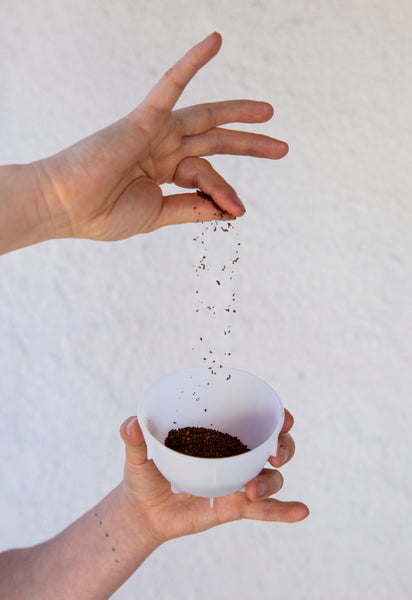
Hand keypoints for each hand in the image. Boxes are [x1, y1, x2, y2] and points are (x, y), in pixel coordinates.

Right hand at [38, 32, 288, 241]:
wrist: (69, 206)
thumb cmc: (104, 214)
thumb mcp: (158, 215)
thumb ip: (193, 209)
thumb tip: (230, 210)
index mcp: (163, 173)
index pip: (205, 176)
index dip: (225, 193)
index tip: (237, 211)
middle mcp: (163, 149)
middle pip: (214, 142)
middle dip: (249, 145)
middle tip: (282, 148)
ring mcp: (155, 131)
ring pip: (205, 117)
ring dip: (237, 112)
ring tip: (269, 112)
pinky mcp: (144, 118)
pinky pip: (171, 83)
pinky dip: (192, 62)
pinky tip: (216, 40)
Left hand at [119, 410, 308, 544]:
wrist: (143, 511)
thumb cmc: (146, 473)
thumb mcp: (138, 455)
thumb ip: (133, 438)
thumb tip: (130, 425)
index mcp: (219, 433)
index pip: (254, 418)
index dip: (275, 415)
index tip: (284, 416)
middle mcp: (236, 455)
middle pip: (274, 445)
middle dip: (283, 446)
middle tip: (274, 454)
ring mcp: (239, 481)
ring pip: (272, 477)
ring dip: (272, 481)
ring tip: (252, 491)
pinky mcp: (235, 506)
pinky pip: (265, 509)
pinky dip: (284, 510)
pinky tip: (301, 511)